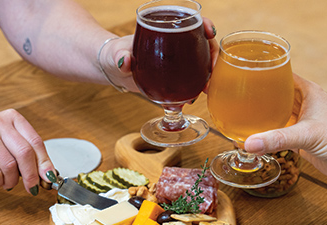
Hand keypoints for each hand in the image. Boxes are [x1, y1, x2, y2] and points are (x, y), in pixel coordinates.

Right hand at [0, 109, 54, 193]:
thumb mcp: (4, 137)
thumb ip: (24, 151)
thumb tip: (46, 174)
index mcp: (12, 117)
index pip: (36, 142)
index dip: (45, 163)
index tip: (49, 178)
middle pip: (25, 154)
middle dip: (32, 176)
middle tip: (31, 188)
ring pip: (10, 167)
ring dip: (12, 181)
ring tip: (7, 182)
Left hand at [100, 17, 218, 93]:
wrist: (113, 69)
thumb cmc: (114, 54)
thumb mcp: (116, 54)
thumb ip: (120, 57)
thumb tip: (125, 61)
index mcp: (164, 29)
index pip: (191, 22)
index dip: (205, 25)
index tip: (210, 32)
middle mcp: (175, 43)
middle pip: (203, 44)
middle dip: (213, 57)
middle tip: (211, 74)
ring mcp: (177, 60)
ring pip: (200, 63)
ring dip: (207, 76)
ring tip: (203, 90)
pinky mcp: (174, 76)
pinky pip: (189, 80)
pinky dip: (192, 90)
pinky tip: (189, 100)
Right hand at [244, 74, 326, 187]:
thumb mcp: (308, 135)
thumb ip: (277, 139)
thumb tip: (248, 143)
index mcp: (307, 91)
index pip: (280, 73)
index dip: (263, 70)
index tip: (242, 71)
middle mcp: (303, 102)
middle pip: (274, 93)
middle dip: (256, 94)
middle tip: (233, 95)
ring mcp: (302, 120)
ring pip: (275, 112)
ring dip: (260, 115)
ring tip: (237, 115)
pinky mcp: (300, 138)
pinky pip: (278, 132)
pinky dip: (266, 134)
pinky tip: (252, 137)